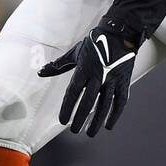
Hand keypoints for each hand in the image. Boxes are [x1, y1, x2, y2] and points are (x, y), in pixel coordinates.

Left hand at [38, 21, 137, 135]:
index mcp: (84, 69)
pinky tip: (108, 125)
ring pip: (105, 104)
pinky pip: (120, 101)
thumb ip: (58, 65)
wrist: (120, 33)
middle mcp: (99, 75)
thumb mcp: (75, 53)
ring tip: (90, 133)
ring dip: (97, 121)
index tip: (63, 121)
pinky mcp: (124, 81)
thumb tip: (41, 72)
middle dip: (80, 118)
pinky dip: (115, 114)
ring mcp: (112, 79)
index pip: (73, 92)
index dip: (67, 108)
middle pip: (88, 101)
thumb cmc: (94, 43)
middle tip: (75, 130)